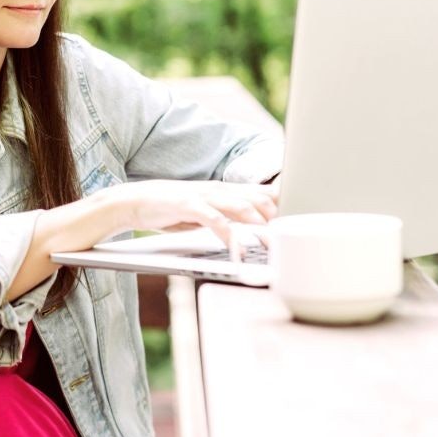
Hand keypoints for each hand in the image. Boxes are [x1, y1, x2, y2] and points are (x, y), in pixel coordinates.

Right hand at [95, 179, 277, 246]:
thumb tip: (254, 227)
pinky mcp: (186, 205)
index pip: (261, 192)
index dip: (284, 202)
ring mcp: (202, 196)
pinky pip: (210, 218)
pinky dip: (224, 232)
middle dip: (277, 214)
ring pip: (238, 206)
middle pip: (256, 198)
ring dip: (258, 222)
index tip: (305, 214)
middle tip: (294, 232)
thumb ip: (228, 216)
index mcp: (224, 191)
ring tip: (272, 238)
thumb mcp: (205, 212)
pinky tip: (234, 246)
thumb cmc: (170, 210)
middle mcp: (217, 190)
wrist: (132, 201)